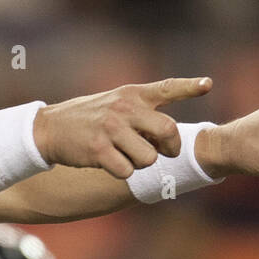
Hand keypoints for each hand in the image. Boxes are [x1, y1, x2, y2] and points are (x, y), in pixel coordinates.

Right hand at [34, 77, 213, 178]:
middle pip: (168, 131)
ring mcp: (111, 128)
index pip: (167, 88)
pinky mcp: (98, 150)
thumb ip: (142, 111)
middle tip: (165, 152)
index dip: (190, 86)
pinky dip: (122, 173)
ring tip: (127, 156)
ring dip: (142, 163)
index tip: (208, 85)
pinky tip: (110, 163)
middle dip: (171, 148)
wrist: (51, 128)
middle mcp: (124, 108)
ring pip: (148, 157)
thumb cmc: (88, 118)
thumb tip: (169, 134)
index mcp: (132, 94)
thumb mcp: (115, 102)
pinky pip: (126, 171)